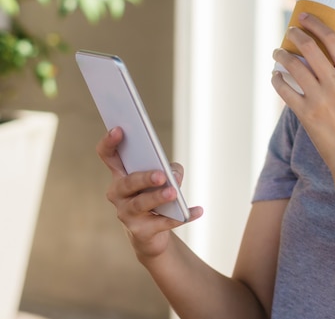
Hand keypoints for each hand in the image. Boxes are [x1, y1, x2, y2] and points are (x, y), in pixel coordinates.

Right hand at [96, 127, 202, 260]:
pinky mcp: (140, 232)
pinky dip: (182, 217)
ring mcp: (127, 214)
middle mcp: (118, 194)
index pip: (108, 155)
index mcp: (121, 175)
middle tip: (161, 175)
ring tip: (174, 193)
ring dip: (159, 197)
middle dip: (144, 178)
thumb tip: (174, 176)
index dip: (109, 142)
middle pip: (128, 182)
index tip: (119, 129)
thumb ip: (171, 170)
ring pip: (141, 204)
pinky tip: (198, 211)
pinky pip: (163, 223)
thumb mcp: (165, 178)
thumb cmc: (156, 196)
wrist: (152, 234)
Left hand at [271, 13, 334, 179]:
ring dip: (281, 55)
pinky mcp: (305, 114)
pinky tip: (275, 77)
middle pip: (309, 47)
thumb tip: (321, 63)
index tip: (304, 17)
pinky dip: (276, 79)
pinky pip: (284, 89)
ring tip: (277, 53)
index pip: (332, 39)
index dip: (315, 24)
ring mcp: (319, 98)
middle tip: (288, 33)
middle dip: (294, 35)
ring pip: (293, 65)